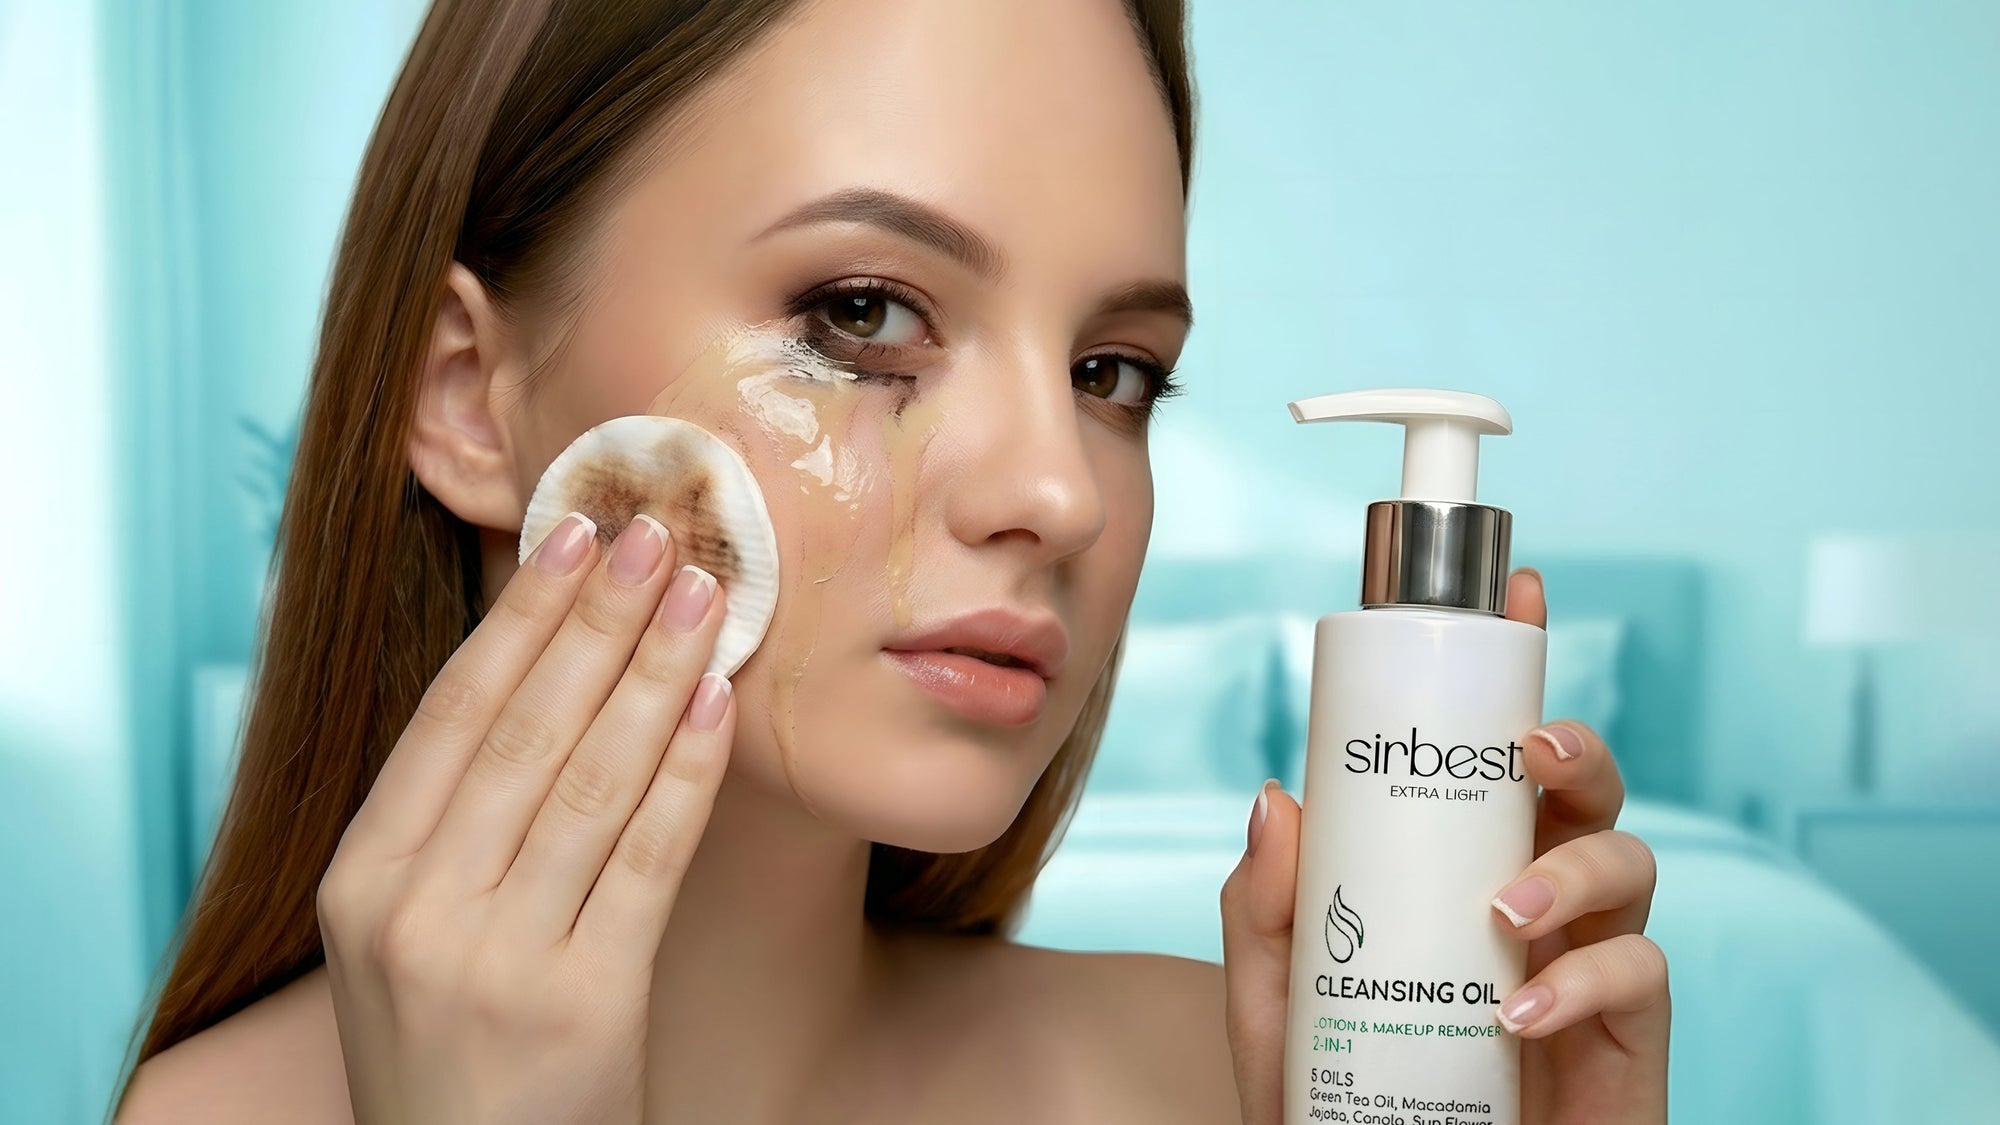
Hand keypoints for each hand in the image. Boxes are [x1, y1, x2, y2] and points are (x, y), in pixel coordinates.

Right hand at [316, 512, 736, 1124]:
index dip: (520, 617)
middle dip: (597, 618)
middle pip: (523, 728)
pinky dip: (687, 770)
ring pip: (589, 777)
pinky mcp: (580, 1002)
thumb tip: (545, 678)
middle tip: (655, 530)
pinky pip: (646, 856)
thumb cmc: (459, 1057)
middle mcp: (410, 910)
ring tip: (703, 591)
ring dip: (654, 671)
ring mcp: (491, 958)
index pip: (452, 715)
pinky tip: (718, 703)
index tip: (573, 535)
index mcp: (360, 881)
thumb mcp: (410, 939)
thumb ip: (453, 828)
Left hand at [1220, 568, 1669, 1124]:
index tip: (1513, 588)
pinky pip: (1641, 978)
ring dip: (1574, 869)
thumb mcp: (1278, 999)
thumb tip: (1276, 794)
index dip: (1513, 668)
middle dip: (1576, 745)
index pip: (1494, 756)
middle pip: (1586, 789)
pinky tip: (1516, 1011)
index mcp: (1459, 866)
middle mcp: (1535, 899)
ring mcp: (1587, 962)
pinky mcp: (1627, 1037)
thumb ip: (1263, 909)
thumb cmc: (1342, 1097)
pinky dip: (1585, 983)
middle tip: (1529, 746)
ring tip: (1503, 910)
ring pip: (1631, 864)